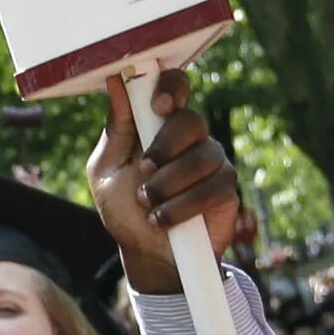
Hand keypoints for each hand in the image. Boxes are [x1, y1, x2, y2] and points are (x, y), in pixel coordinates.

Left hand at [91, 69, 239, 296]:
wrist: (146, 252)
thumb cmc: (125, 207)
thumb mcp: (107, 170)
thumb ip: (116, 130)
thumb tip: (115, 83)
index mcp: (159, 127)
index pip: (174, 88)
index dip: (171, 87)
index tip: (160, 104)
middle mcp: (190, 138)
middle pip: (191, 121)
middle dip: (164, 148)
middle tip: (145, 171)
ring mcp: (212, 161)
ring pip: (202, 156)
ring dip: (168, 184)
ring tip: (148, 204)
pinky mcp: (226, 188)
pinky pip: (213, 187)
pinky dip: (182, 207)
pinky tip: (163, 219)